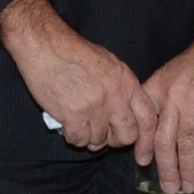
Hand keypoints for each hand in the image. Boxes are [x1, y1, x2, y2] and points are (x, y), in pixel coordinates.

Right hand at [0, 0, 155, 151]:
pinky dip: (72, 136)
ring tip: (78, 124)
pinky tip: (66, 124)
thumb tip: (123, 109)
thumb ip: (120, 87)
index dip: (145, 137)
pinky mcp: (74, 114)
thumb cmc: (72, 51)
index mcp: (126, 82)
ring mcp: (95, 107)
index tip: (138, 148)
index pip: (147, 118)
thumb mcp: (108, 63)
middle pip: (127, 135)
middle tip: (102, 136)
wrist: (46, 45)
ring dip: (88, 137)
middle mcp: (115, 96)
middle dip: (114, 141)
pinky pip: (78, 140)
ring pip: (99, 141)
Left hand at [136, 0, 193, 193]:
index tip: (143, 165)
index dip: (143, 147)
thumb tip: (156, 132)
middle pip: (165, 141)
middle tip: (168, 189)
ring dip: (188, 168)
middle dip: (166, 169)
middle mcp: (173, 97)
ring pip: (187, 143)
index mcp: (158, 88)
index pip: (146, 124)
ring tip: (189, 186)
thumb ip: (162, 99)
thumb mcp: (172, 73)